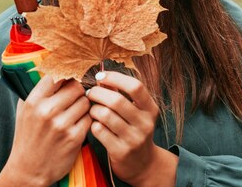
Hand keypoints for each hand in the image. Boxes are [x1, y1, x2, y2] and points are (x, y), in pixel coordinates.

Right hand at [0, 76, 90, 186]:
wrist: (29, 168)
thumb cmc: (27, 137)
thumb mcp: (24, 110)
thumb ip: (36, 91)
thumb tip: (52, 72)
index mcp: (34, 101)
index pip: (56, 75)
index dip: (65, 76)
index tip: (68, 79)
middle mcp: (47, 110)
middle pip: (75, 86)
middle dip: (77, 90)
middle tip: (75, 96)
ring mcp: (62, 124)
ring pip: (85, 101)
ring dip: (83, 105)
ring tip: (76, 111)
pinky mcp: (74, 137)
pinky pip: (90, 118)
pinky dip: (87, 119)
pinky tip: (79, 123)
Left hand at [86, 71, 176, 186]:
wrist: (143, 165)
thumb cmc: (133, 130)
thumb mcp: (135, 112)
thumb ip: (120, 93)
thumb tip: (101, 76)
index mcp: (150, 109)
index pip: (135, 87)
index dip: (115, 77)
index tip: (100, 76)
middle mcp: (145, 124)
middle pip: (116, 100)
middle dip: (97, 93)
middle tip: (90, 93)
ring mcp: (134, 139)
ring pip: (105, 115)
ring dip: (93, 109)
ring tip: (92, 110)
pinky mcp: (121, 151)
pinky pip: (98, 130)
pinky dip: (92, 124)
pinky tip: (95, 124)